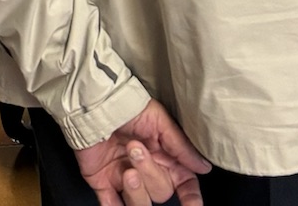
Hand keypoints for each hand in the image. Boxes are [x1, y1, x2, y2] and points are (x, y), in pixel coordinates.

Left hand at [74, 101, 209, 205]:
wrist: (93, 102)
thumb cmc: (128, 106)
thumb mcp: (159, 120)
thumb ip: (181, 146)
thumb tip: (204, 167)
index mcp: (165, 158)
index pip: (184, 185)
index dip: (190, 198)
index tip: (192, 205)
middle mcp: (147, 172)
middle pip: (161, 193)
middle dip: (149, 174)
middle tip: (135, 149)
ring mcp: (126, 180)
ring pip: (140, 204)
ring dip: (135, 191)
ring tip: (126, 169)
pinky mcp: (103, 183)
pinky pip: (111, 205)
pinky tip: (115, 197)